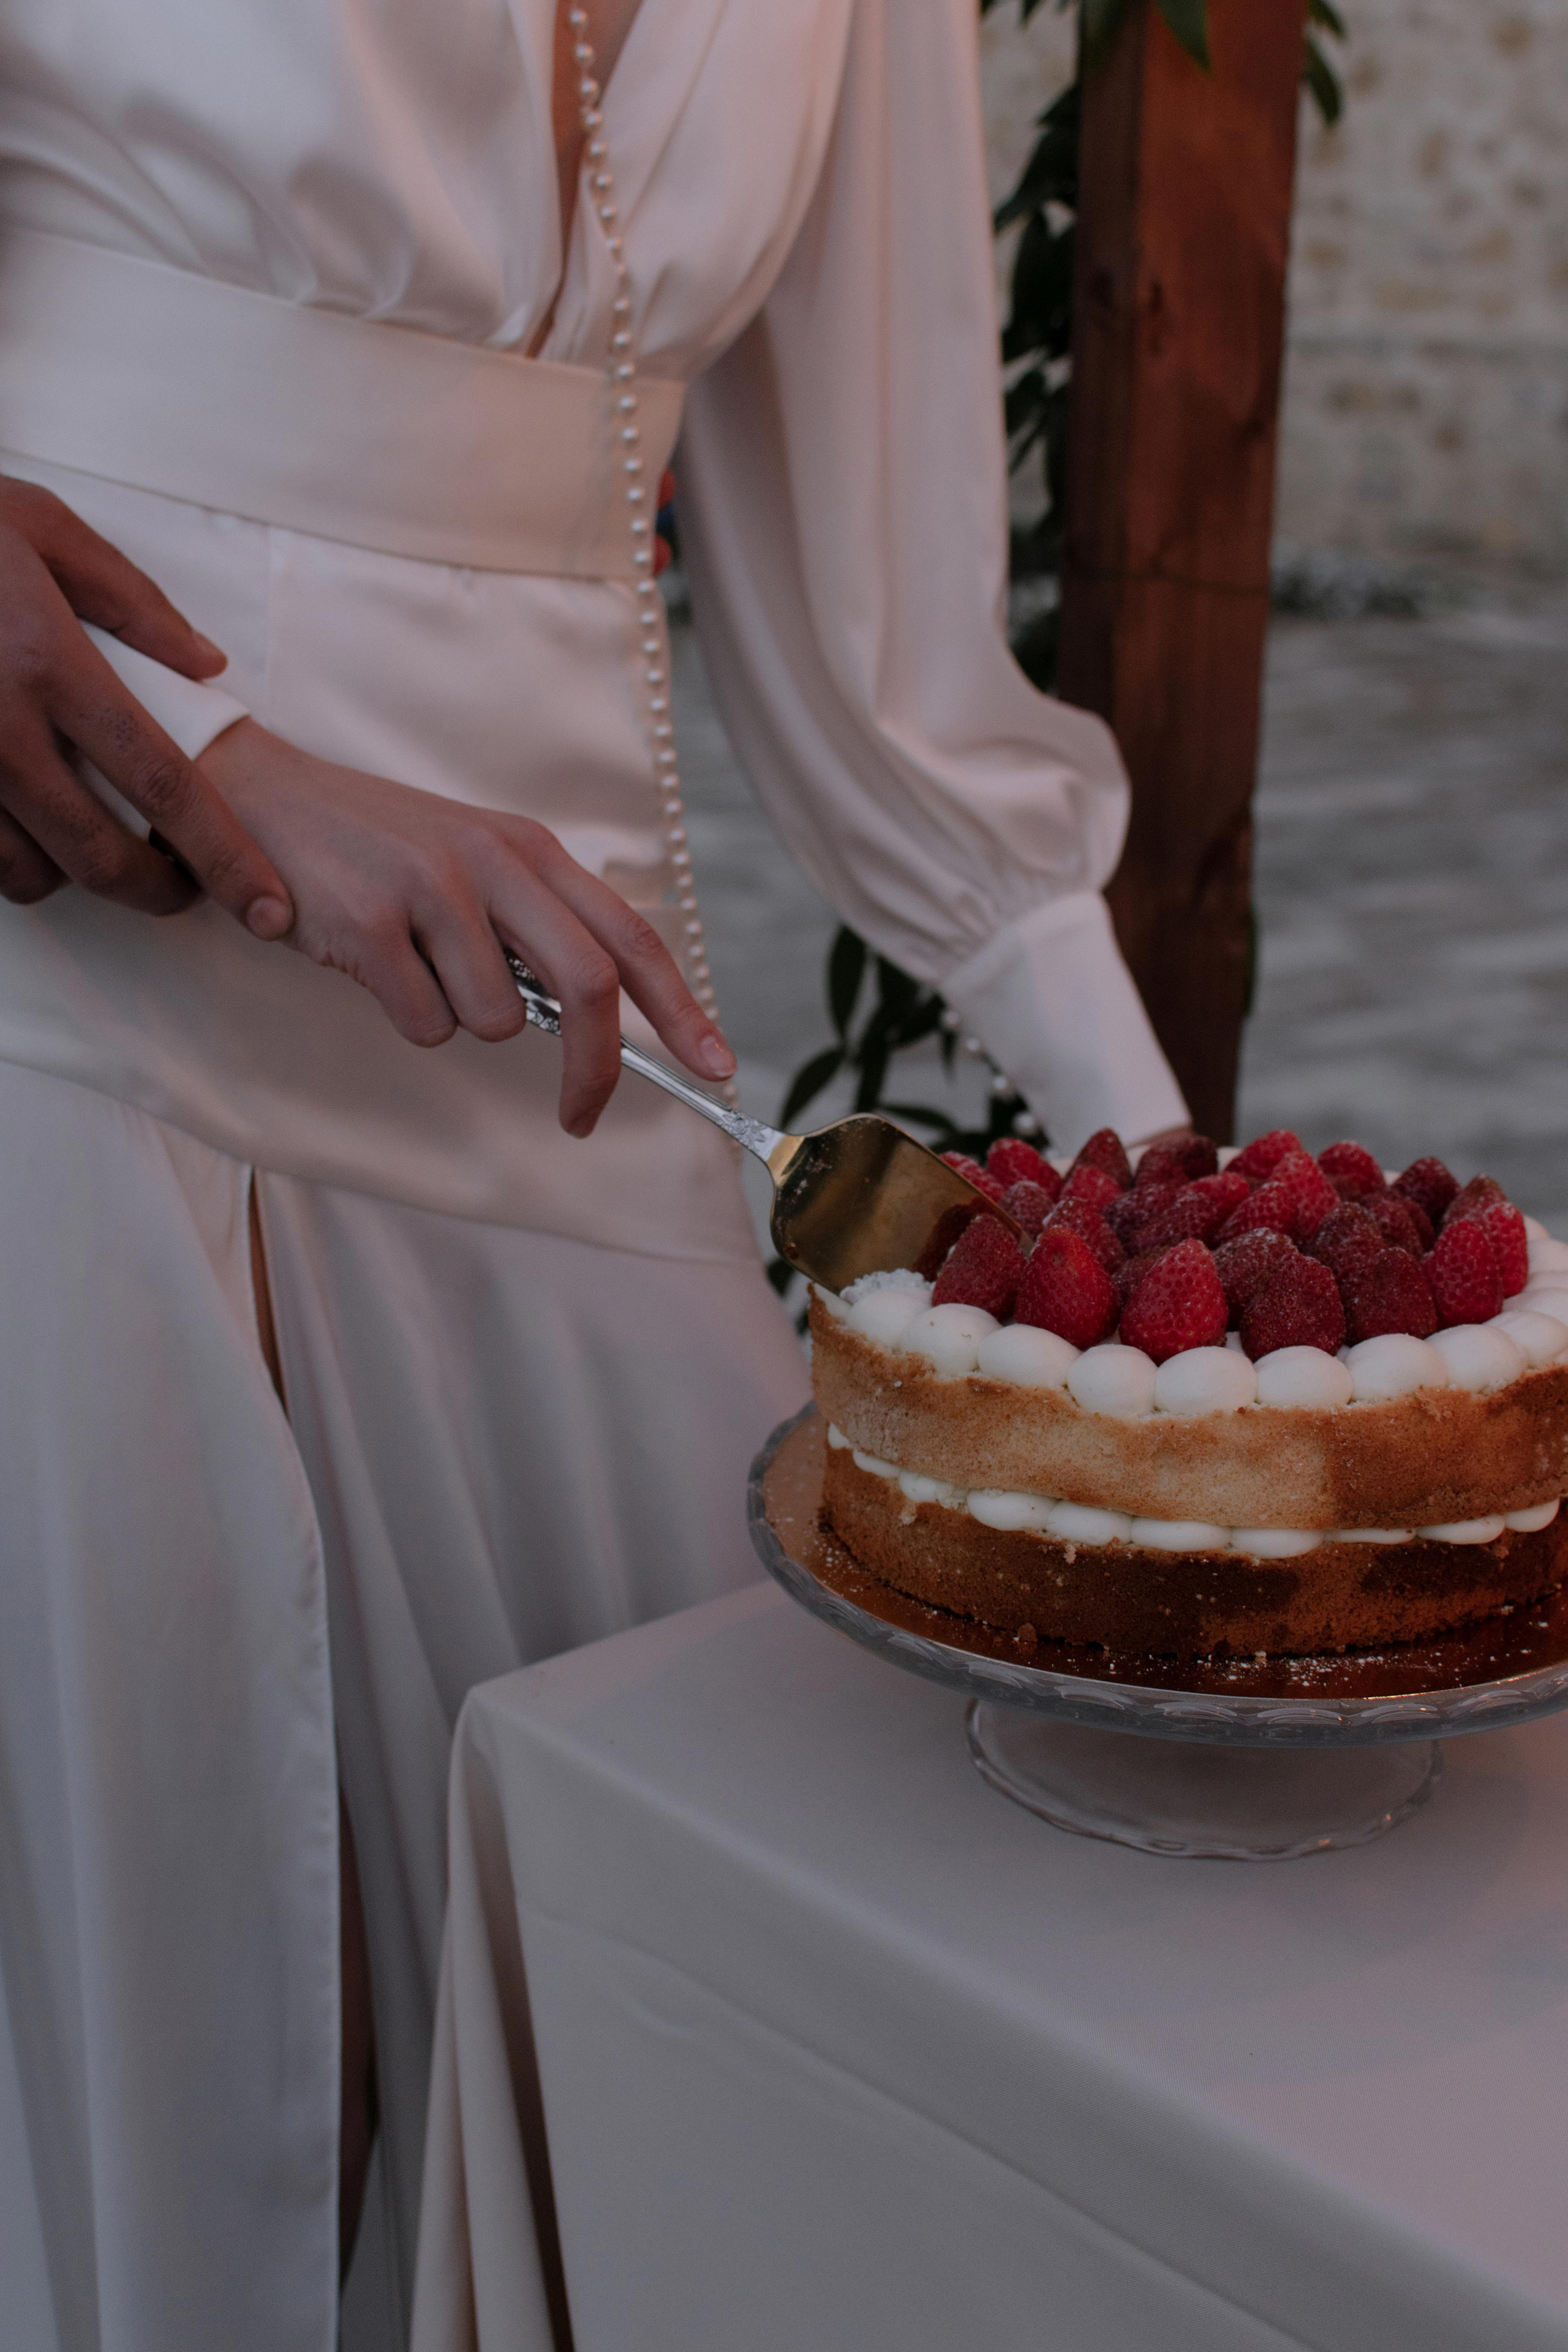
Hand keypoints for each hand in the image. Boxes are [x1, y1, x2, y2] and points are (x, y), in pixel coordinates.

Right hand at [0, 475, 292, 931]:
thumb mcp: (40, 527)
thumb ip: (132, 600)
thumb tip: (206, 666)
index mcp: (49, 663)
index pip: (163, 784)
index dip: (225, 858)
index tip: (269, 908)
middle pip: (100, 857)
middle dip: (159, 894)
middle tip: (189, 889)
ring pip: (30, 875)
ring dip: (81, 878)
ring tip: (106, 845)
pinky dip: (15, 862)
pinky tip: (34, 825)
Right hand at [200, 718, 735, 1135]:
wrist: (260, 798)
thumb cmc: (378, 848)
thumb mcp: (473, 861)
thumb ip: (535, 924)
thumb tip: (596, 1018)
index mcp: (531, 850)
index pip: (632, 936)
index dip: (682, 1010)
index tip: (718, 1067)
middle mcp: (495, 863)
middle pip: (589, 987)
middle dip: (595, 1070)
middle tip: (581, 1116)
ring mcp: (433, 890)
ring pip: (495, 1022)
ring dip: (461, 1022)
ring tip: (414, 969)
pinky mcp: (372, 924)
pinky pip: (426, 1024)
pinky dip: (407, 1016)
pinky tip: (372, 965)